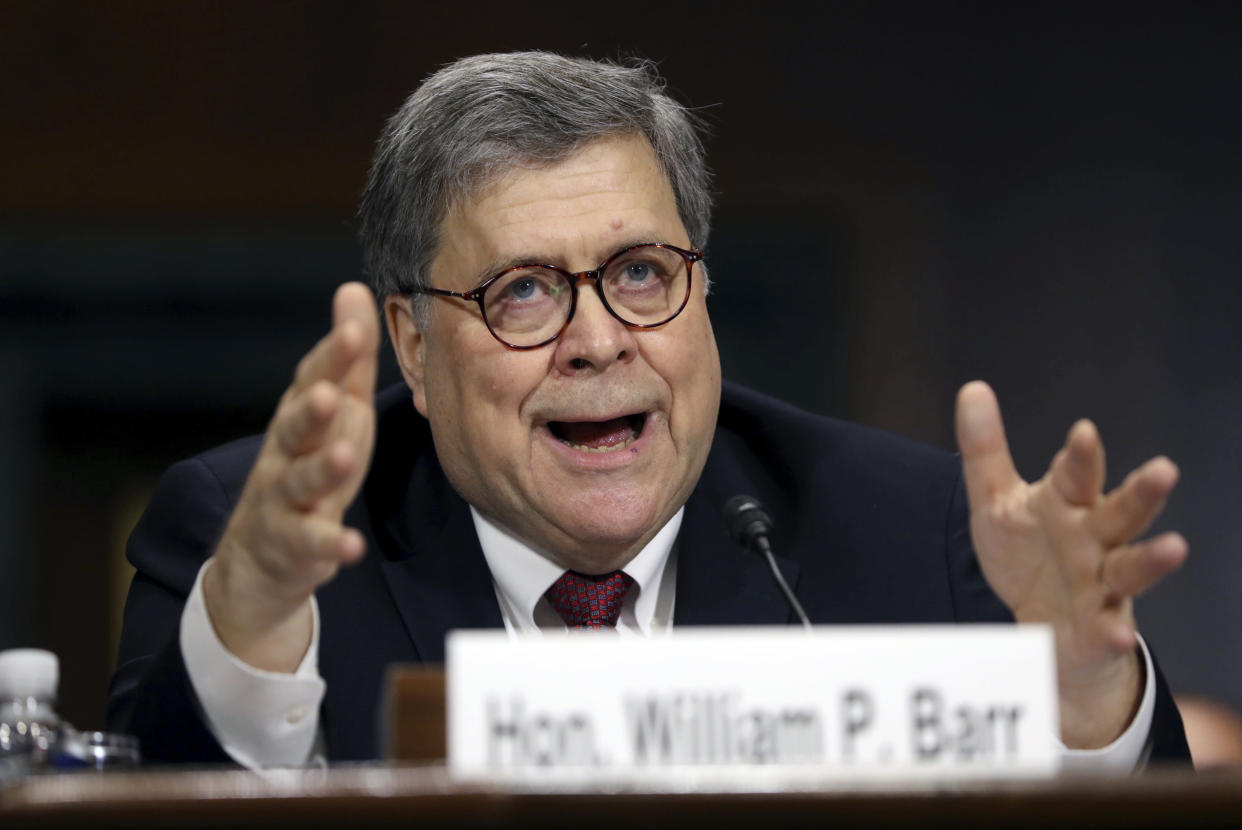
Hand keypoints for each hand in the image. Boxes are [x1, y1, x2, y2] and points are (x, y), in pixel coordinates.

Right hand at [204, 283, 378, 671]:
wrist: (262, 554)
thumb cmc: (309, 462)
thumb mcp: (334, 410)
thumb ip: (347, 359)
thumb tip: (354, 287)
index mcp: (300, 415)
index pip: (313, 379)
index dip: (333, 356)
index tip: (355, 329)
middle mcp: (284, 452)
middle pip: (295, 427)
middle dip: (310, 408)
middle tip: (328, 393)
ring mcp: (282, 500)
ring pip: (298, 483)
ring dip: (320, 470)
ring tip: (343, 459)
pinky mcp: (291, 546)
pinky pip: (309, 544)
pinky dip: (328, 545)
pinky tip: (350, 546)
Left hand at [955, 381, 1186, 747]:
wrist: (1038, 621)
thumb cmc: (1026, 552)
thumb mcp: (996, 501)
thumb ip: (985, 450)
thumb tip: (972, 388)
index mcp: (1068, 504)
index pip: (1077, 475)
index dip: (1082, 455)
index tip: (1083, 431)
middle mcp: (1094, 539)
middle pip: (1121, 513)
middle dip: (1142, 493)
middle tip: (1163, 469)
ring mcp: (1102, 583)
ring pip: (1132, 567)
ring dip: (1153, 559)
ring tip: (1175, 547)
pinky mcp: (1098, 625)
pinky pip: (1108, 629)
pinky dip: (1114, 632)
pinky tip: (1119, 634)